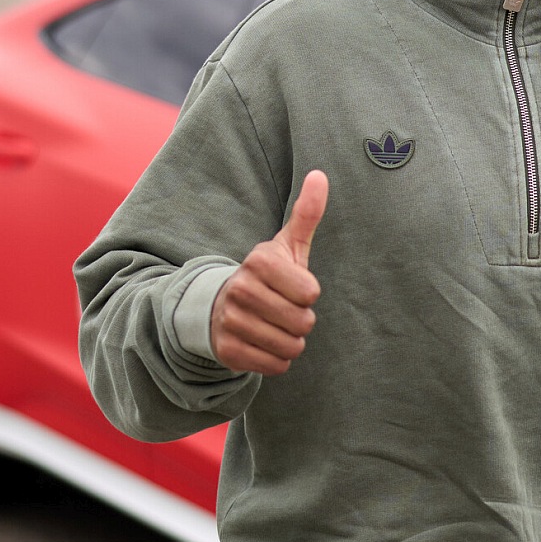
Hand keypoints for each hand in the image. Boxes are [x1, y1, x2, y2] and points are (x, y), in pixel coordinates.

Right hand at [209, 171, 327, 375]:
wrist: (219, 306)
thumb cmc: (267, 276)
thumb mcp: (287, 245)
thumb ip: (306, 214)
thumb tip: (321, 175)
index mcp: (259, 261)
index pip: (311, 293)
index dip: (307, 294)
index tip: (290, 286)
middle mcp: (240, 290)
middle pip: (303, 322)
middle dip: (301, 321)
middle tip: (282, 310)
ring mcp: (231, 321)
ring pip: (291, 347)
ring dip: (290, 342)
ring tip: (273, 326)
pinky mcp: (227, 351)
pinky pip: (275, 366)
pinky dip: (277, 360)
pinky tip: (263, 343)